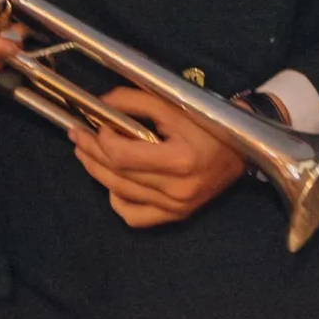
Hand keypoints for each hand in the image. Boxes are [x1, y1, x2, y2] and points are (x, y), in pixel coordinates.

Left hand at [68, 88, 246, 228]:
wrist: (243, 147)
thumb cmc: (209, 121)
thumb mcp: (174, 104)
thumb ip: (135, 101)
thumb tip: (100, 104)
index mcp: (180, 160)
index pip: (123, 157)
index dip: (102, 140)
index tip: (95, 123)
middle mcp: (178, 190)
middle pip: (116, 175)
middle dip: (90, 152)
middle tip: (76, 134)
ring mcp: (177, 207)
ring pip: (120, 194)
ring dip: (96, 171)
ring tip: (84, 152)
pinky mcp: (176, 216)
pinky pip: (134, 217)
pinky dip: (117, 200)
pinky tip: (112, 182)